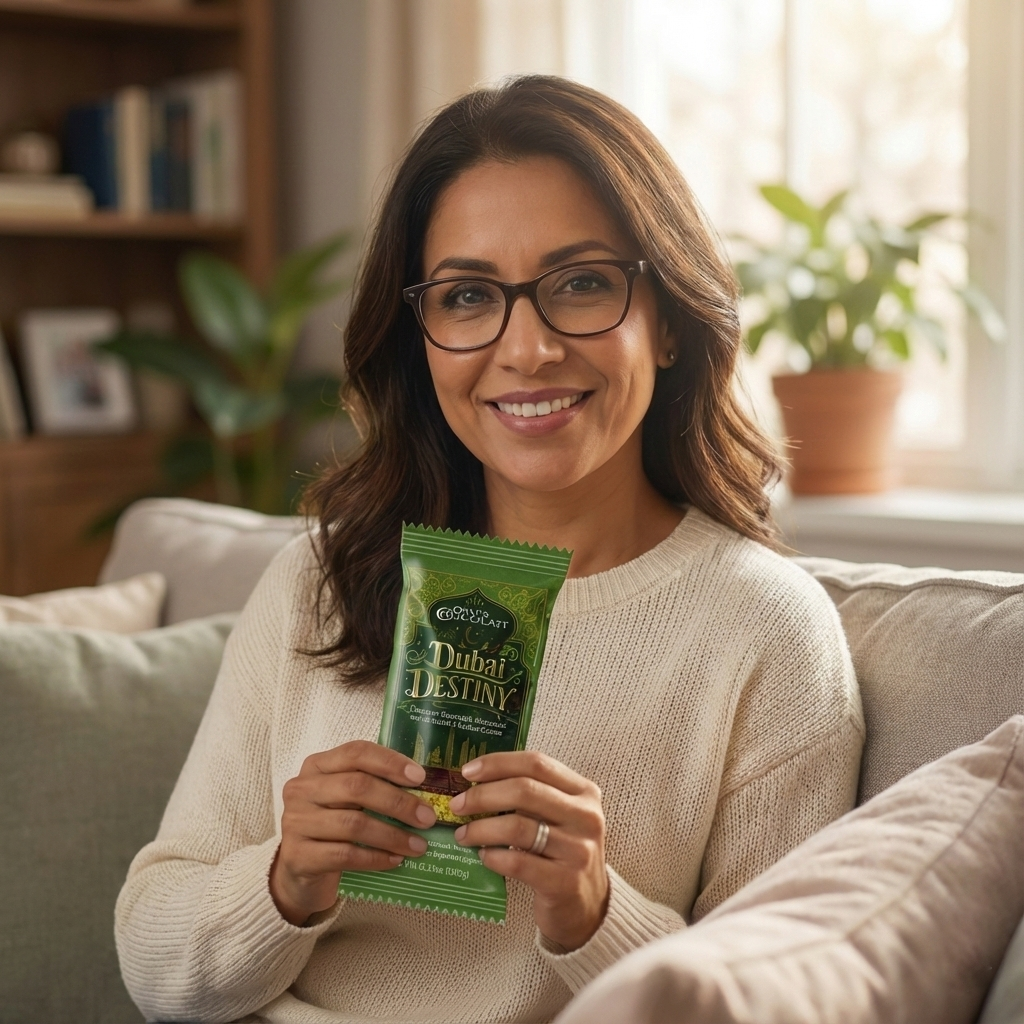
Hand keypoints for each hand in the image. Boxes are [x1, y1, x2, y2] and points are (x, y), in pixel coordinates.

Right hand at [270, 740, 435, 925]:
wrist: (300, 869)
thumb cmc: (333, 826)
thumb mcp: (347, 799)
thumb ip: (374, 786)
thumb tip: (425, 790)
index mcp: (318, 765)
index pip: (356, 752)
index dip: (390, 762)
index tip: (420, 777)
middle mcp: (302, 789)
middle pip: (356, 787)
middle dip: (398, 802)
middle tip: (427, 817)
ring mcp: (295, 822)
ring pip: (353, 824)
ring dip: (392, 835)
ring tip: (419, 845)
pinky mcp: (298, 856)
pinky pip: (344, 855)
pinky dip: (375, 858)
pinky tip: (396, 860)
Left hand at [450, 752, 607, 950]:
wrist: (587, 906)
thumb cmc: (563, 853)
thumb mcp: (559, 816)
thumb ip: (532, 795)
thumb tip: (476, 781)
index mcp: (583, 791)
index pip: (536, 763)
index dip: (498, 763)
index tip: (468, 771)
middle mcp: (586, 816)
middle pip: (524, 791)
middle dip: (482, 796)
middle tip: (457, 805)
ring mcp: (579, 850)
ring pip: (518, 827)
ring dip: (481, 829)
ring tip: (462, 835)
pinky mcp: (566, 882)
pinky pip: (518, 862)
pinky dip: (493, 857)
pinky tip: (482, 856)